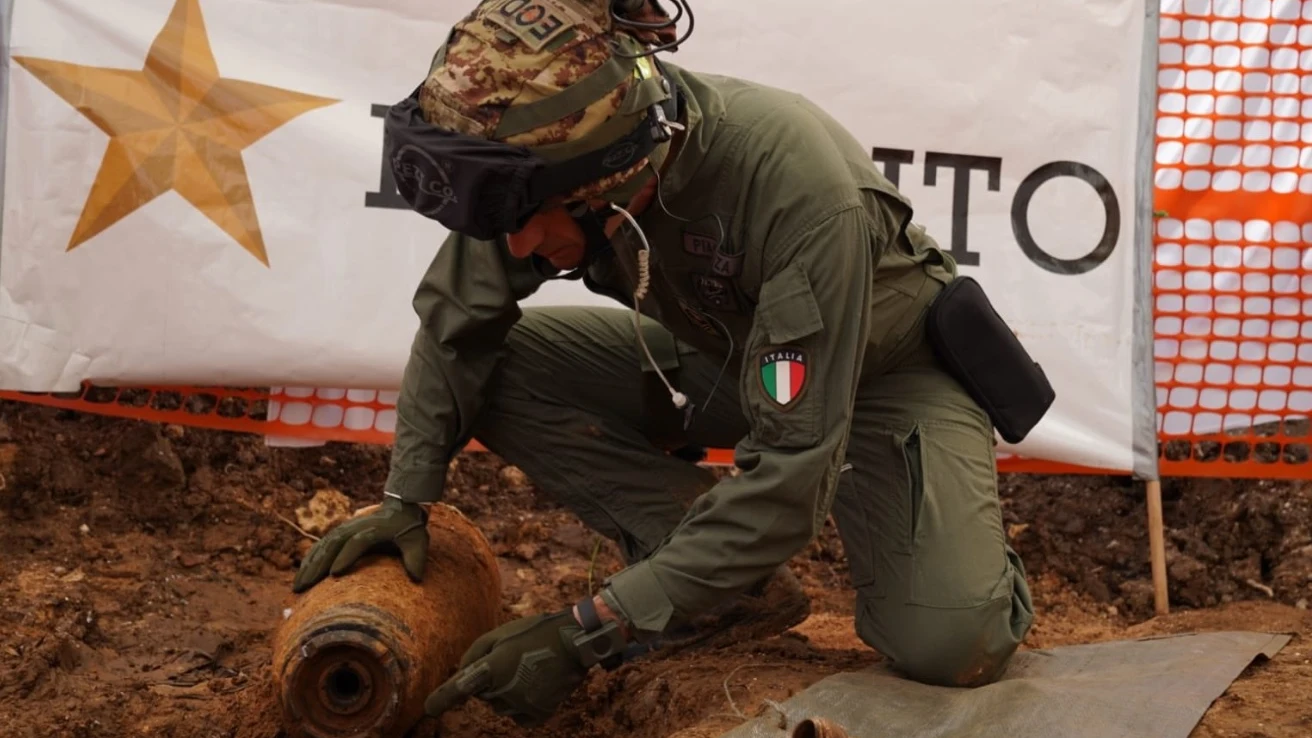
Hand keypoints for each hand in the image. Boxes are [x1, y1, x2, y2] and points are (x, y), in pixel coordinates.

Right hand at [291, 497, 428, 592]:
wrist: (401, 507)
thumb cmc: (410, 528)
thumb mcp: (418, 541)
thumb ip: (416, 558)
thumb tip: (417, 578)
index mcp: (373, 529)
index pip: (357, 543)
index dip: (346, 557)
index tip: (334, 574)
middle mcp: (355, 528)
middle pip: (332, 546)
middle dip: (317, 567)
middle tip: (303, 588)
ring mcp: (345, 529)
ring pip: (322, 547)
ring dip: (308, 566)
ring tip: (297, 587)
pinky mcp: (341, 533)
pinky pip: (321, 546)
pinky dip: (310, 559)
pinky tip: (302, 574)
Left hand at [424, 610, 588, 726]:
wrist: (573, 641)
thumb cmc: (534, 633)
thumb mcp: (500, 634)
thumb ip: (475, 653)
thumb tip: (461, 672)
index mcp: (491, 667)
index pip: (459, 688)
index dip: (441, 699)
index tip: (429, 708)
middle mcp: (504, 690)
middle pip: (483, 695)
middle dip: (490, 682)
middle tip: (512, 661)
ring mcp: (522, 704)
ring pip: (501, 707)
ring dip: (507, 693)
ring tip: (527, 670)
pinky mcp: (538, 713)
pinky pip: (519, 717)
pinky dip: (522, 706)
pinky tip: (534, 687)